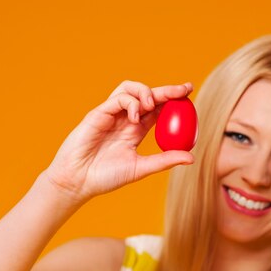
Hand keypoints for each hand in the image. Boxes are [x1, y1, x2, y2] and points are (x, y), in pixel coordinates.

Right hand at [43, 80, 194, 204]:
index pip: (157, 110)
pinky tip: (136, 117)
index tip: (189, 94)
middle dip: (167, 90)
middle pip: (147, 96)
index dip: (173, 100)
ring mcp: (111, 115)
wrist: (78, 181)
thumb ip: (164, 160)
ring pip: (130, 89)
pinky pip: (117, 99)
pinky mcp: (98, 114)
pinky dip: (130, 103)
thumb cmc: (106, 177)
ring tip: (152, 105)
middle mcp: (125, 119)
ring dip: (146, 92)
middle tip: (184, 89)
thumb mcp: (141, 168)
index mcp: (136, 130)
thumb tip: (191, 157)